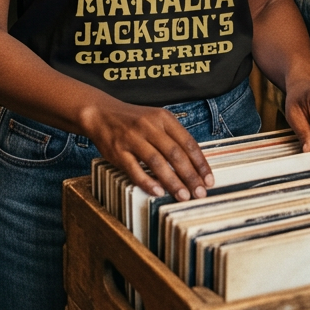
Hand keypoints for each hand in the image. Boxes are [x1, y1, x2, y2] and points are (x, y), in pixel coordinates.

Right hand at [83, 101, 213, 201]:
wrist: (101, 113)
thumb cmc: (133, 120)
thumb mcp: (156, 120)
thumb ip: (172, 138)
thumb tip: (194, 165)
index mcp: (163, 118)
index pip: (187, 142)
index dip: (200, 163)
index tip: (208, 180)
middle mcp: (149, 126)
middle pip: (174, 153)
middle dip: (190, 176)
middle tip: (200, 193)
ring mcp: (132, 138)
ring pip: (157, 162)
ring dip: (172, 181)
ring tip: (183, 196)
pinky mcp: (117, 151)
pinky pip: (134, 169)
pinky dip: (147, 182)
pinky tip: (158, 192)